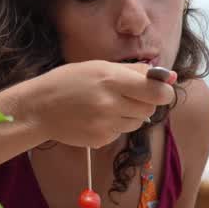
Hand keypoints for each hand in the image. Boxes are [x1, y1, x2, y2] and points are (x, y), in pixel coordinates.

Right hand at [28, 61, 176, 148]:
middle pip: (149, 108)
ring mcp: (105, 124)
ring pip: (136, 122)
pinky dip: (114, 126)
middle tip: (127, 95)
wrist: (39, 108)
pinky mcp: (100, 140)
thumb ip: (136, 71)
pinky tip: (95, 118)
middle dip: (145, 102)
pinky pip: (120, 133)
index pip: (157, 92)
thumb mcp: (100, 67)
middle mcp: (110, 103)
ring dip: (129, 114)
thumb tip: (170, 76)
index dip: (163, 91)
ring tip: (106, 106)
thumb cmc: (69, 82)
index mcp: (112, 79)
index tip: (159, 89)